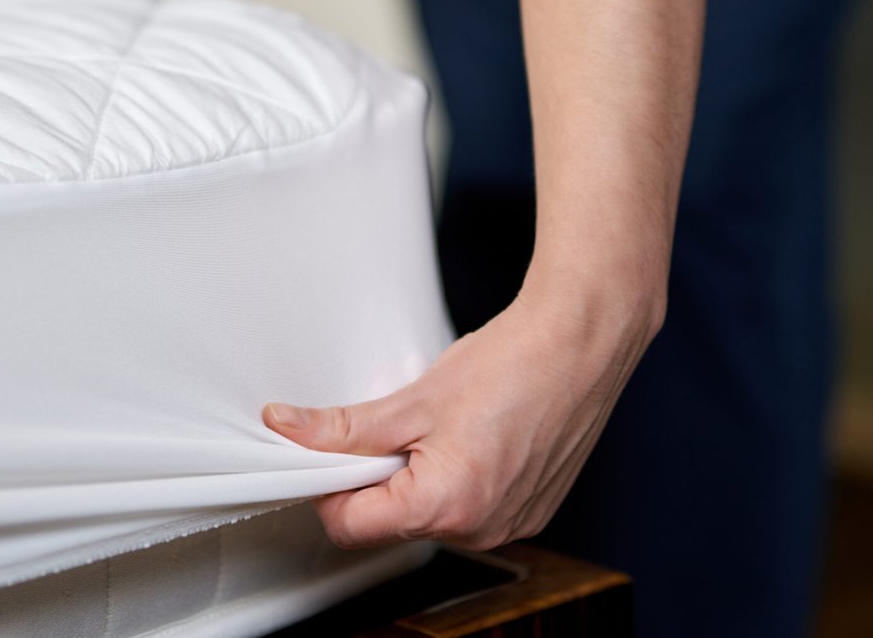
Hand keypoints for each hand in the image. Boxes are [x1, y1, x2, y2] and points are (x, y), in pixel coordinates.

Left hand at [262, 284, 658, 549]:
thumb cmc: (513, 363)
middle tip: (398, 425)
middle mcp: (480, 529)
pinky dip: (458, 479)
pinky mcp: (529, 512)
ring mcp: (510, 525)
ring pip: (431, 516)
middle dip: (378, 478)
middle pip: (391, 523)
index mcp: (444, 506)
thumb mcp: (413, 398)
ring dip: (419, 478)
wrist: (581, 343)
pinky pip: (471, 510)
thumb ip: (345, 427)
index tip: (331, 451)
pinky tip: (474, 436)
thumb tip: (291, 430)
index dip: (329, 485)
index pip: (349, 525)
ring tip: (445, 426)